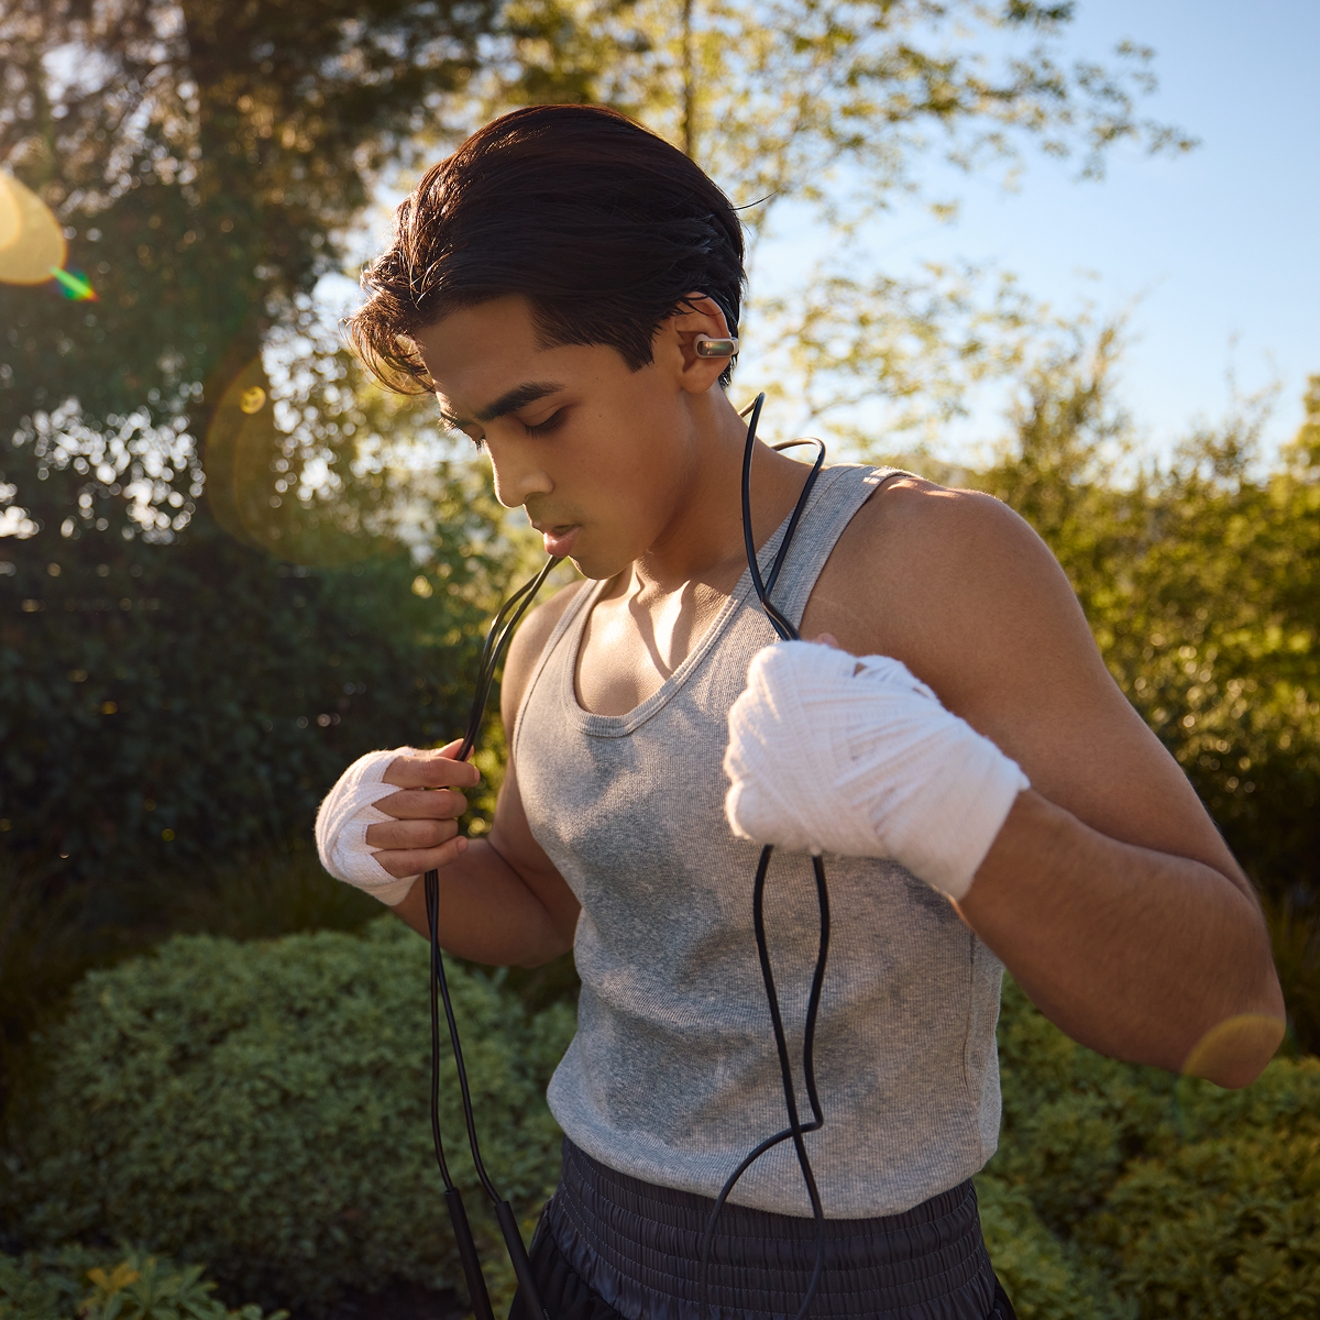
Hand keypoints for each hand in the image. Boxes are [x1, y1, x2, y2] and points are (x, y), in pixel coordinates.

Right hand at [315, 739, 481, 905]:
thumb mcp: (400, 770)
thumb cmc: (381, 793)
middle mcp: (369, 802)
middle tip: (458, 803)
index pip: (430, 770)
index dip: (458, 773)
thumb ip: (431, 761)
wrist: (339, 831)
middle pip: (434, 804)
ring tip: (449, 824)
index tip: (472, 776)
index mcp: (378, 773)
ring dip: (450, 829)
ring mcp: (366, 835)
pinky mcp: (370, 864)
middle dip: (456, 803)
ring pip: (428, 834)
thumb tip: (465, 748)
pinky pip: (417, 862)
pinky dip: (445, 854)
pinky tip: (458, 844)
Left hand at [723, 639, 1028, 898]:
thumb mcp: (875, 676)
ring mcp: (744, 759)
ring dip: (776, 770)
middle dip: (786, 734)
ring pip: (749, 761)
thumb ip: (837, 663)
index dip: (804, 700)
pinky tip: (804, 810)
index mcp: (774, 670)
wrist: (916, 786)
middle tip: (829, 755)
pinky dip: (771, 811)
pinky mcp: (749, 807)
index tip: (831, 719)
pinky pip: (748, 806)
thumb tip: (823, 640)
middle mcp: (748, 708)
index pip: (772, 678)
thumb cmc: (903, 726)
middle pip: (758, 719)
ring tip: (821, 784)